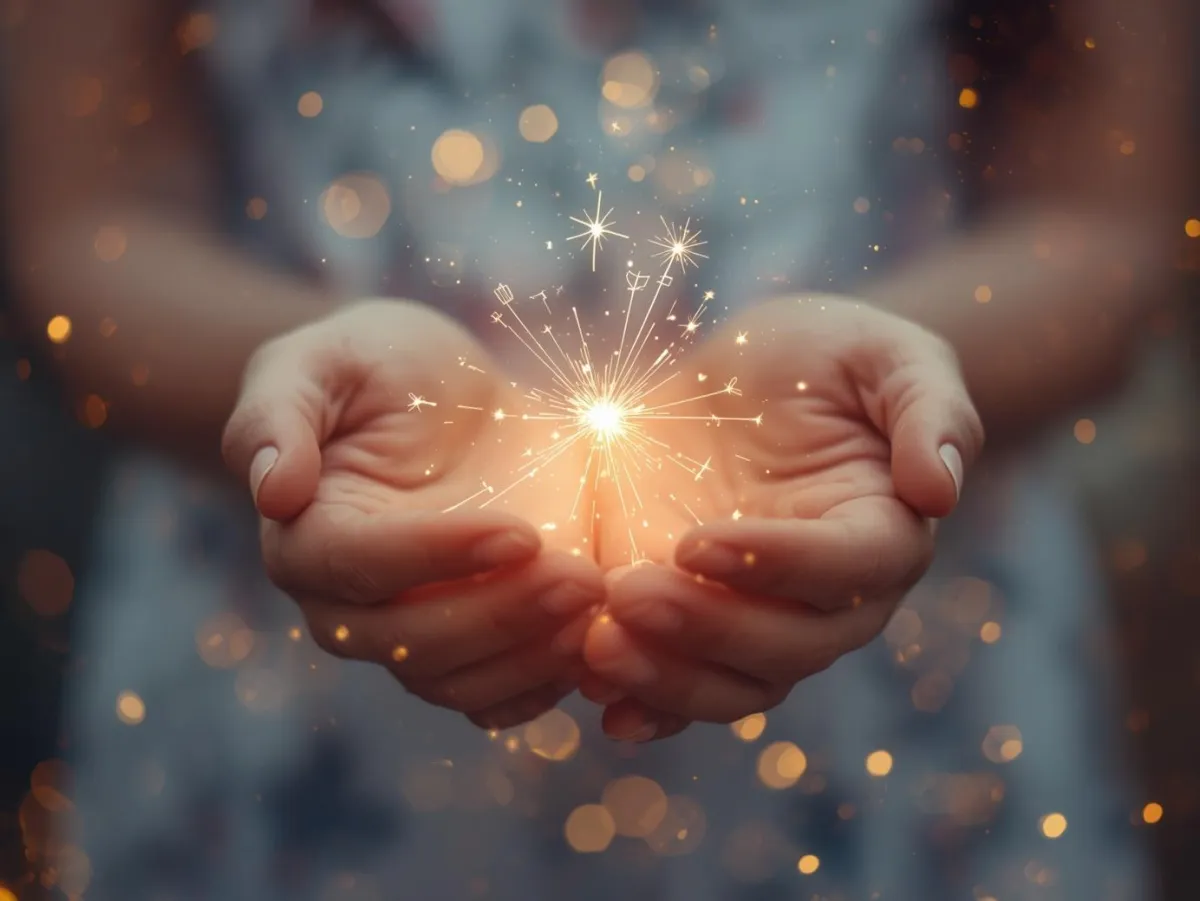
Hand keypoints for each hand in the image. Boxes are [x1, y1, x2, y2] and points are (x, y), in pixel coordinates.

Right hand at [222, 300, 603, 729]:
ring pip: (459, 682)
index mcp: (307, 538)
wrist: (438, 396)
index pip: (360, 567)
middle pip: (413, 643)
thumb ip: (279, 414)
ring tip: (601, 606)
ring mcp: (410, 635)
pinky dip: (546, 684)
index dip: (439, 557)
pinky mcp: (468, 647)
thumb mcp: (323, 361)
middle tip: (584, 579)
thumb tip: (273, 491)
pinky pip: (497, 697)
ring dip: (533, 657)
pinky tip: (598, 644)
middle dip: (502, 615)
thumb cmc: (377, 367)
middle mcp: (348, 606)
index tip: (523, 533)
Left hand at [580, 297, 983, 739]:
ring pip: (736, 683)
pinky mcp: (703, 622)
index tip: (695, 542)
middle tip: (626, 594)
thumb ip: (928, 411)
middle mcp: (829, 596)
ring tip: (596, 649)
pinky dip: (647, 704)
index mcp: (882, 532)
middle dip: (708, 629)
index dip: (778, 565)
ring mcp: (762, 616)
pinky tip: (597, 697)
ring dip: (668, 679)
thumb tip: (939, 492)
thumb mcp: (885, 354)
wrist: (753, 377)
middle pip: (790, 646)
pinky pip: (685, 685)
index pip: (851, 570)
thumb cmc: (827, 356)